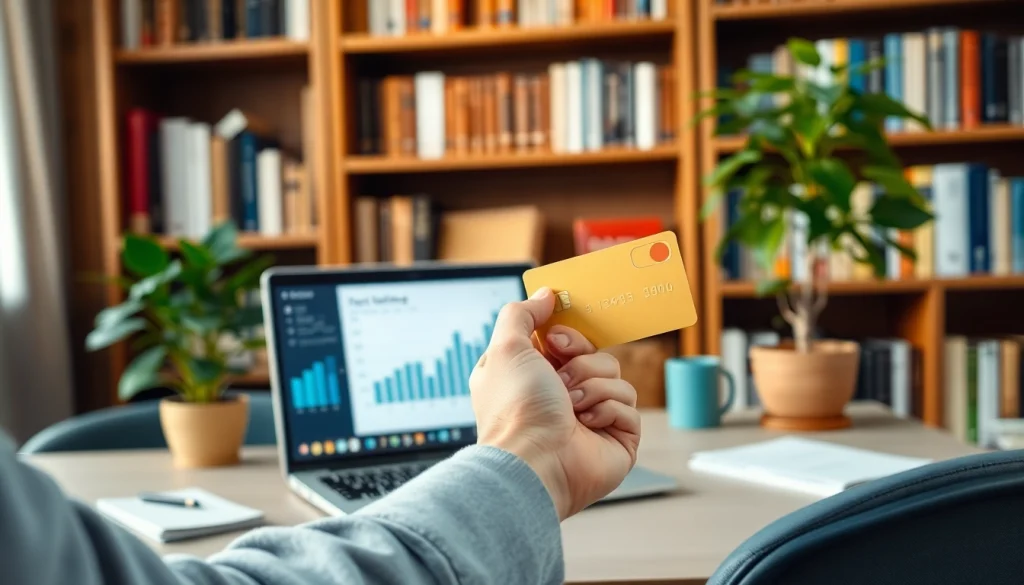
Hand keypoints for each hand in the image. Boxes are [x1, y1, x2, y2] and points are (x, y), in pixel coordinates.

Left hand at [469, 287, 640, 519]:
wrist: (534, 461)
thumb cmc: (515, 409)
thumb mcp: (505, 348)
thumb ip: (521, 314)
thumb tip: (546, 295)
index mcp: (535, 377)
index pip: (566, 342)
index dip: (567, 336)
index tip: (556, 339)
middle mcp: (562, 398)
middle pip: (596, 355)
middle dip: (581, 361)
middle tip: (562, 378)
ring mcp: (592, 419)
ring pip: (616, 378)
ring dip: (593, 388)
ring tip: (571, 408)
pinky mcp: (617, 439)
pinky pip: (630, 407)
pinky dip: (608, 412)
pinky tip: (586, 426)